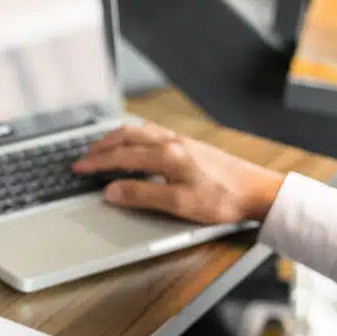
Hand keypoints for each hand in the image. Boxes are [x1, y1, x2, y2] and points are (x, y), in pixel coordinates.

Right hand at [72, 123, 284, 223]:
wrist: (258, 191)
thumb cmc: (223, 199)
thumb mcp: (179, 204)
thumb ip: (142, 196)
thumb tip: (111, 191)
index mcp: (166, 156)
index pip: (121, 157)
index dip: (96, 163)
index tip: (78, 168)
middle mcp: (171, 143)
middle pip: (127, 137)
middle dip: (101, 146)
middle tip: (83, 156)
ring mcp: (181, 141)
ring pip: (140, 131)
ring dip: (117, 138)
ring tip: (103, 146)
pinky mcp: (190, 144)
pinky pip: (153, 132)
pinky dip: (134, 135)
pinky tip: (136, 142)